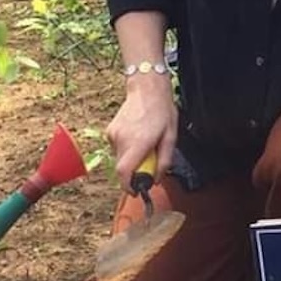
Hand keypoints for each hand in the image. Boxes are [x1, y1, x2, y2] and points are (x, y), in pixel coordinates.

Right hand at [105, 74, 177, 188]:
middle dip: (134, 172)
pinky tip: (137, 136)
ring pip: (120, 158)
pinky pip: (117, 148)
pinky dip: (127, 149)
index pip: (124, 173)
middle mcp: (123, 139)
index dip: (128, 187)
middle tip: (148, 162)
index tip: (136, 191)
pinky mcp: (110, 131)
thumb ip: (164, 161)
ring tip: (145, 144)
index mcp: (138, 142)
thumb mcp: (171, 137)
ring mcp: (114, 135)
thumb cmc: (161, 111)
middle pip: (122, 168)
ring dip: (131, 158)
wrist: (146, 89)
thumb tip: (155, 179)